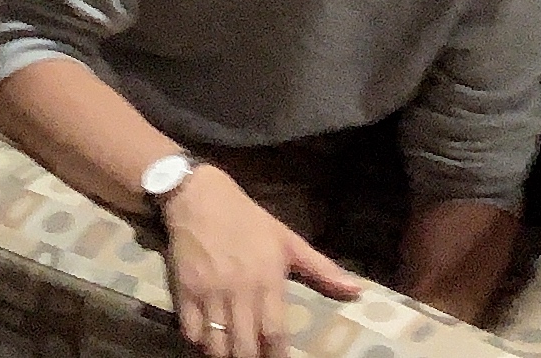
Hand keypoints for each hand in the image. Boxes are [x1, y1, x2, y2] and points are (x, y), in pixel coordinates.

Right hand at [165, 169, 358, 357]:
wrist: (200, 198)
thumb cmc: (249, 221)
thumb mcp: (288, 240)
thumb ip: (321, 270)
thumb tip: (357, 290)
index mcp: (268, 280)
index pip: (275, 333)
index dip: (277, 356)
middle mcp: (239, 291)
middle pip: (244, 347)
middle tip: (256, 356)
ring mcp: (209, 293)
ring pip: (216, 345)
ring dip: (226, 354)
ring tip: (234, 350)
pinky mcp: (184, 291)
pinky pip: (191, 332)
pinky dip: (200, 342)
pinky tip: (210, 339)